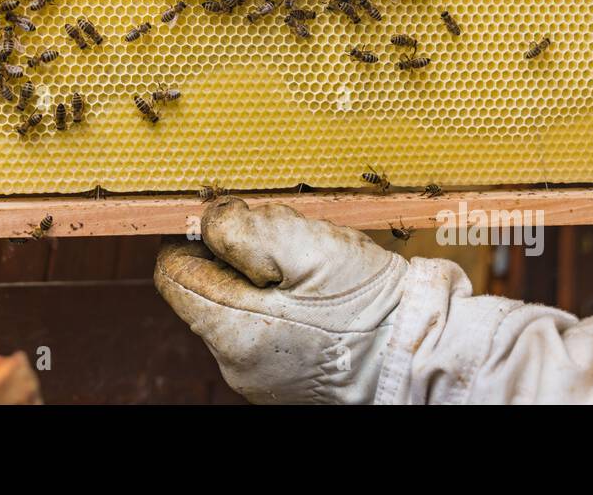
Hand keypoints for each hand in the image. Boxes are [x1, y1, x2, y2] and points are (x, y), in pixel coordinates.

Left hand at [154, 197, 407, 403]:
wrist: (419, 355)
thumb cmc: (370, 304)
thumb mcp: (306, 247)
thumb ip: (244, 229)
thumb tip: (207, 218)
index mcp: (231, 331)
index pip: (173, 273)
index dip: (200, 238)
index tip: (238, 225)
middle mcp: (234, 362)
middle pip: (207, 286)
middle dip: (239, 257)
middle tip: (291, 249)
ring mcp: (259, 373)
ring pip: (237, 305)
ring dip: (263, 279)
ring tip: (312, 276)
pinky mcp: (283, 375)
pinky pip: (263, 327)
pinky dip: (283, 304)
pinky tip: (319, 299)